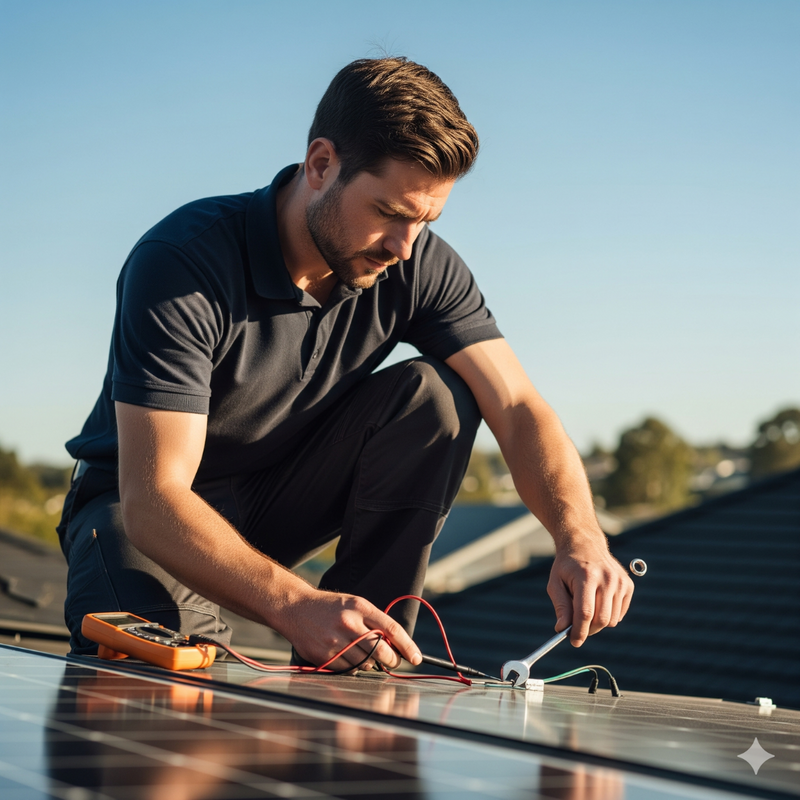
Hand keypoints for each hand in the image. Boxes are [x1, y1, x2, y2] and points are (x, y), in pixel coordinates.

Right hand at [284, 588, 422, 671]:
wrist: (296, 608)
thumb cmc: (330, 607)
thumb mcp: (355, 604)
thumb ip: (375, 622)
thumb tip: (396, 646)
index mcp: (360, 607)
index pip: (392, 630)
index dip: (408, 646)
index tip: (417, 658)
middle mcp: (348, 624)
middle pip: (382, 651)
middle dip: (392, 659)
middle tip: (393, 660)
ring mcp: (335, 641)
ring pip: (366, 663)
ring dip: (372, 664)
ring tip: (366, 655)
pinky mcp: (324, 656)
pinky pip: (349, 670)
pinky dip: (355, 668)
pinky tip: (350, 658)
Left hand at [547, 536, 633, 646]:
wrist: (584, 544)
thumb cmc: (567, 566)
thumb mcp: (555, 583)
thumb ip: (560, 606)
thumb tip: (562, 628)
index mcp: (586, 576)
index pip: (585, 613)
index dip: (579, 631)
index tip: (573, 641)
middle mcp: (607, 578)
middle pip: (601, 619)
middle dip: (588, 630)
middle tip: (577, 629)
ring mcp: (620, 581)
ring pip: (612, 620)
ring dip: (598, 622)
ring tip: (586, 606)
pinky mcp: (628, 585)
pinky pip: (620, 614)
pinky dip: (608, 615)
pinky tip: (598, 600)